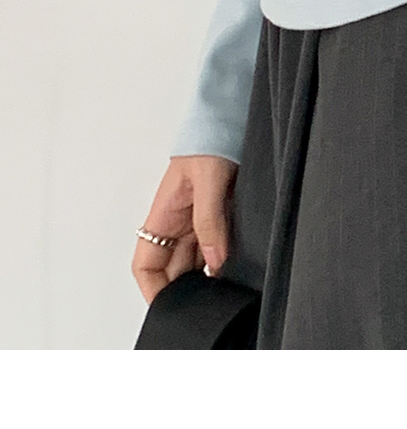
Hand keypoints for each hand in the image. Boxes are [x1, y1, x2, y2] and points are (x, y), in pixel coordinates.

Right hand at [132, 154, 237, 303]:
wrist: (230, 118)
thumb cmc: (209, 139)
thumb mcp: (208, 179)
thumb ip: (210, 219)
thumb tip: (214, 262)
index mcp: (163, 215)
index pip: (146, 264)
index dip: (152, 290)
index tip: (169, 310)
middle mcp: (178, 223)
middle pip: (174, 271)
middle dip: (186, 290)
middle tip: (207, 304)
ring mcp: (198, 221)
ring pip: (197, 263)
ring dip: (208, 276)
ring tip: (225, 288)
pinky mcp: (219, 217)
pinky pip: (216, 248)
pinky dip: (224, 261)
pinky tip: (237, 267)